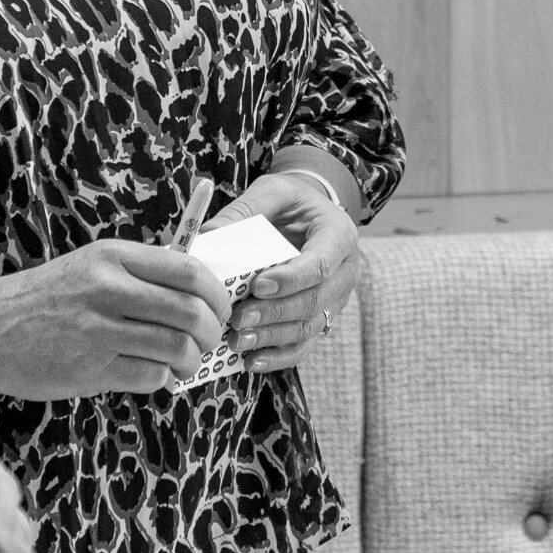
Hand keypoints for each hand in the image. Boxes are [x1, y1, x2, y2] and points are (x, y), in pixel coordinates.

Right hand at [0, 240, 233, 398]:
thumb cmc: (47, 299)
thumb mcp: (92, 266)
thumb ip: (141, 273)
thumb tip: (201, 290)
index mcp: (114, 256)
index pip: (189, 270)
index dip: (218, 294)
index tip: (220, 308)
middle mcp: (108, 289)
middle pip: (191, 311)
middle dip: (212, 332)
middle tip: (208, 341)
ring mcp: (98, 330)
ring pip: (177, 348)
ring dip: (191, 361)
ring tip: (183, 362)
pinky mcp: (89, 369)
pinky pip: (150, 376)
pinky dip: (161, 379)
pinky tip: (152, 374)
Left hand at [215, 170, 361, 374]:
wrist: (310, 217)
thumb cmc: (290, 202)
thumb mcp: (272, 191)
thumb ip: (244, 210)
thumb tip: (207, 236)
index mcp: (339, 235)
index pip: (321, 264)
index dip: (291, 279)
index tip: (258, 286)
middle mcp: (346, 272)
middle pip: (314, 301)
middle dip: (275, 313)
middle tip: (238, 318)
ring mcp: (335, 300)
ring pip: (308, 328)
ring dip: (272, 338)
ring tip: (237, 340)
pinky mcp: (320, 319)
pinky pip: (304, 345)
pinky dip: (278, 357)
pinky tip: (251, 361)